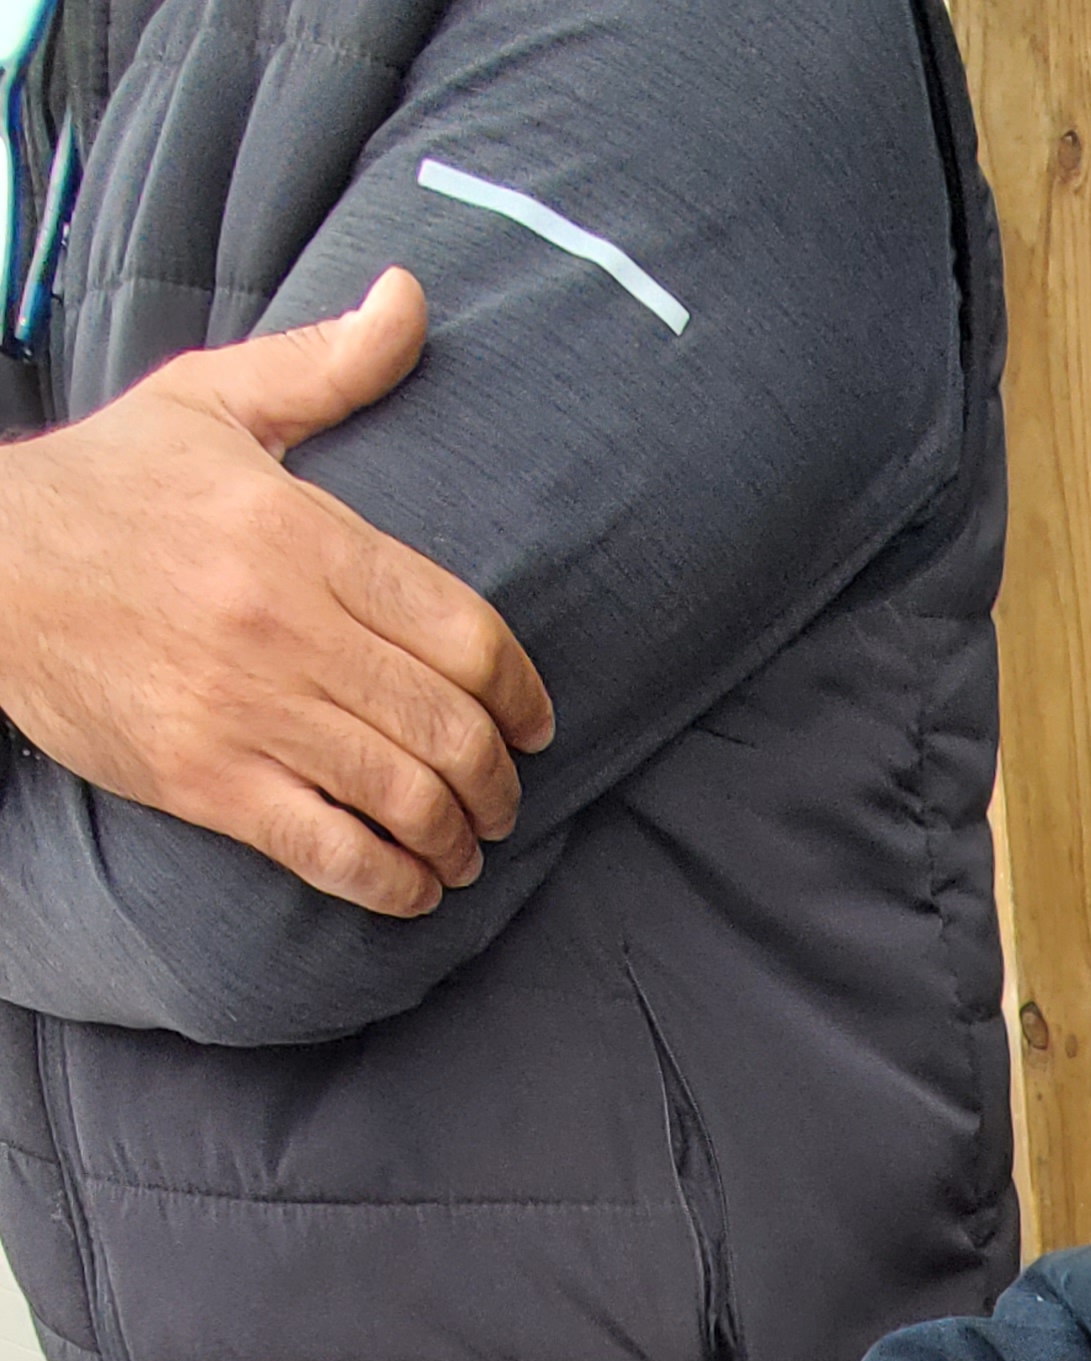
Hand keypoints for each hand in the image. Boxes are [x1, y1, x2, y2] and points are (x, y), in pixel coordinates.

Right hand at [0, 270, 552, 914]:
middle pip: (449, 726)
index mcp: (304, 535)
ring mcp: (246, 709)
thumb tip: (409, 299)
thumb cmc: (110, 483)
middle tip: (505, 795)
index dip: (521, 692)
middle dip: (500, 779)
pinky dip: (391, 882)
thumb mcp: (214, 403)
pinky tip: (413, 885)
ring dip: (458, 837)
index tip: (534, 723)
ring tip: (466, 846)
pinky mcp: (204, 779)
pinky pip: (330, 850)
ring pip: (403, 795)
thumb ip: (327, 366)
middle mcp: (285, 627)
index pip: (464, 631)